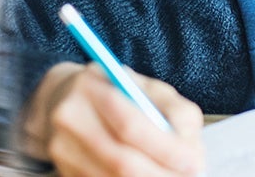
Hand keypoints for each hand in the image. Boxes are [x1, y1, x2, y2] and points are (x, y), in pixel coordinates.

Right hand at [32, 63, 204, 175]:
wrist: (64, 99)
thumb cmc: (118, 91)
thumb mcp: (150, 87)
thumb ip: (175, 112)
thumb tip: (191, 152)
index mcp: (92, 87)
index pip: (130, 125)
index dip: (165, 148)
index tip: (193, 161)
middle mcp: (69, 118)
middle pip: (121, 161)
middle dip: (161, 174)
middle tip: (190, 175)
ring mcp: (61, 148)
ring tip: (173, 175)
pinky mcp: (63, 169)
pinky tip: (149, 174)